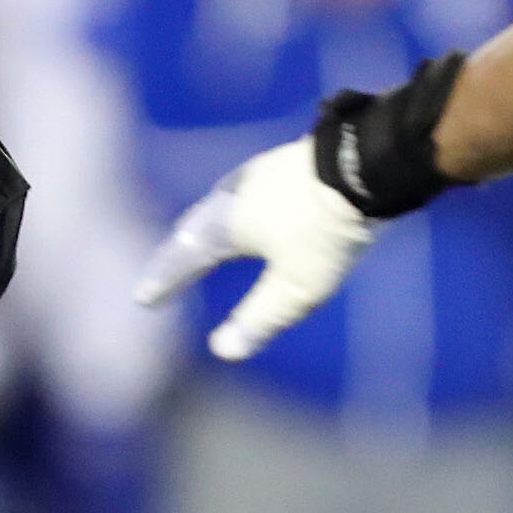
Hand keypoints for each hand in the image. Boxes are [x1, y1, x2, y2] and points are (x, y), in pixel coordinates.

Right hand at [133, 137, 372, 362]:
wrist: (369, 165)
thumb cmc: (325, 231)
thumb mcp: (296, 289)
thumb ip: (258, 320)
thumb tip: (225, 350)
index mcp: (225, 223)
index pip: (183, 258)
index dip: (164, 281)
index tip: (143, 298)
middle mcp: (232, 194)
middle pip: (195, 227)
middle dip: (179, 251)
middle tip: (166, 268)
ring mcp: (258, 173)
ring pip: (219, 205)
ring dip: (205, 226)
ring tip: (203, 240)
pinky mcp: (285, 162)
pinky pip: (244, 194)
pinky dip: (233, 211)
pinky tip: (250, 211)